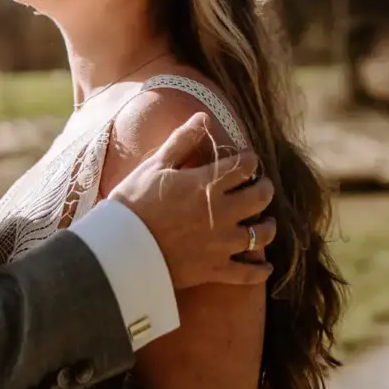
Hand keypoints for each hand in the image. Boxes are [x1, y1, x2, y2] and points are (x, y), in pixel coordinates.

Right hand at [106, 111, 277, 288]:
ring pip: (262, 234)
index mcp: (207, 184)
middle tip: (262, 186)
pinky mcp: (215, 270)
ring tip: (266, 223)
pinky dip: (260, 270)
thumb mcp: (155, 165)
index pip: (244, 166)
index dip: (251, 160)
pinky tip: (265, 265)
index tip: (250, 160)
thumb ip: (182, 140)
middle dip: (265, 188)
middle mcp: (222, 212)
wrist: (120, 248)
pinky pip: (249, 273)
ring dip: (268, 226)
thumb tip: (203, 116)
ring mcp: (222, 243)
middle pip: (261, 197)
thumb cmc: (134, 202)